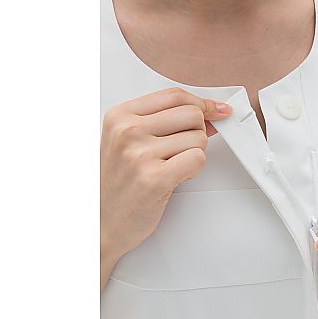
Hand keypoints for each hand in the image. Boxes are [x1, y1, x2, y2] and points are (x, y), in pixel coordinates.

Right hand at [100, 87, 232, 263]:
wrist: (101, 223)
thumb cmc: (118, 184)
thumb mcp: (129, 142)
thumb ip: (164, 122)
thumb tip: (208, 113)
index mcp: (120, 116)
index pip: (174, 95)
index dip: (202, 103)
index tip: (216, 110)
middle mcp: (127, 131)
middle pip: (192, 114)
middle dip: (198, 133)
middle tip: (181, 152)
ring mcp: (139, 154)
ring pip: (199, 139)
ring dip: (193, 155)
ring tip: (171, 168)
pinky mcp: (154, 178)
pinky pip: (198, 159)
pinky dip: (194, 170)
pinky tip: (175, 178)